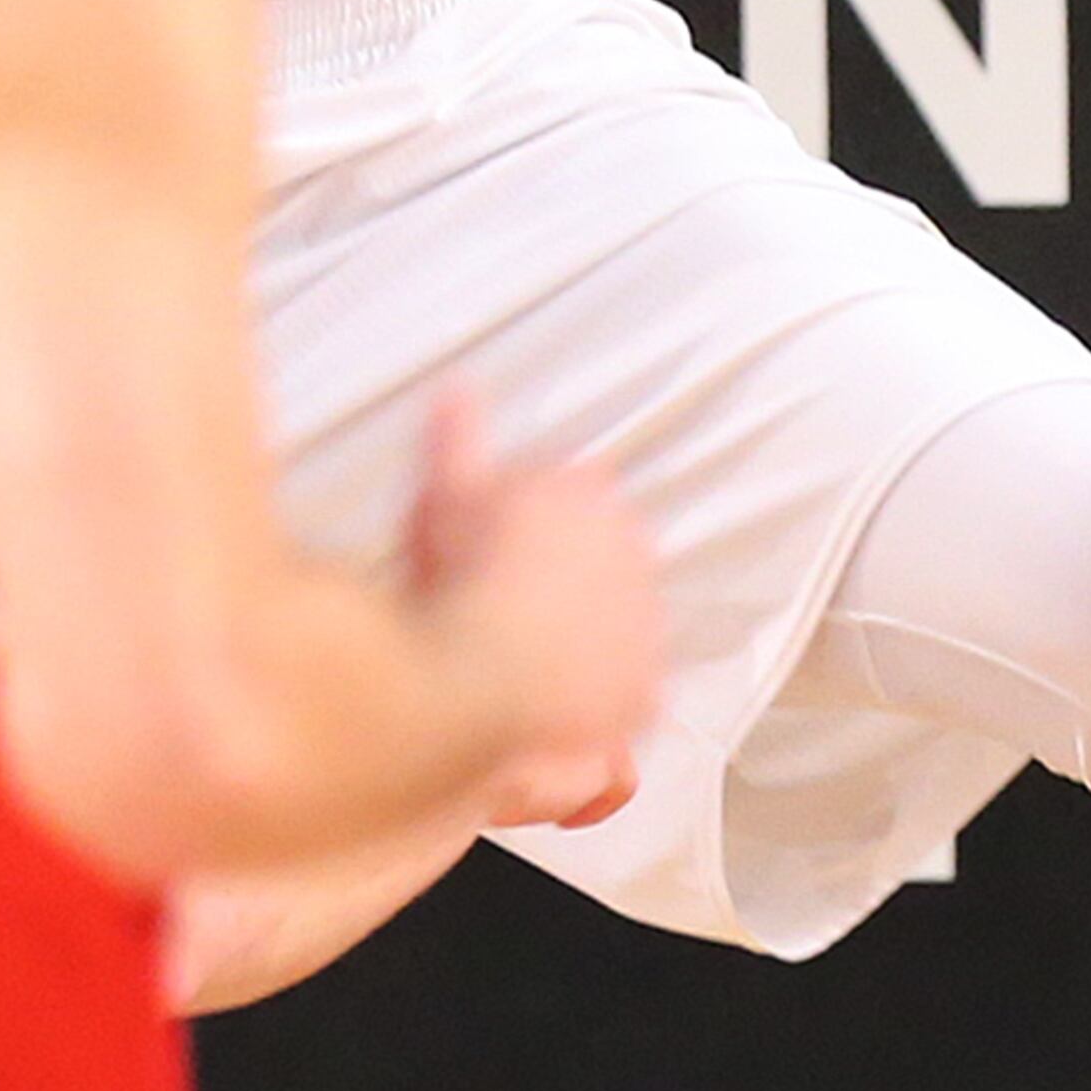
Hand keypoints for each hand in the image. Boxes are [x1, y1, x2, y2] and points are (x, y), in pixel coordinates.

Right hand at [404, 387, 660, 835]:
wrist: (486, 670)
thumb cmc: (464, 578)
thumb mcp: (444, 490)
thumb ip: (457, 436)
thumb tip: (458, 392)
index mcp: (588, 494)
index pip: (580, 490)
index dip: (541, 517)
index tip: (511, 536)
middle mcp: (633, 552)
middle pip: (611, 553)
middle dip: (574, 570)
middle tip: (519, 592)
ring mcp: (644, 622)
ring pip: (626, 620)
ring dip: (595, 630)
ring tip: (539, 650)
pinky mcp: (645, 688)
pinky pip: (632, 689)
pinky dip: (606, 692)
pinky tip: (567, 698)